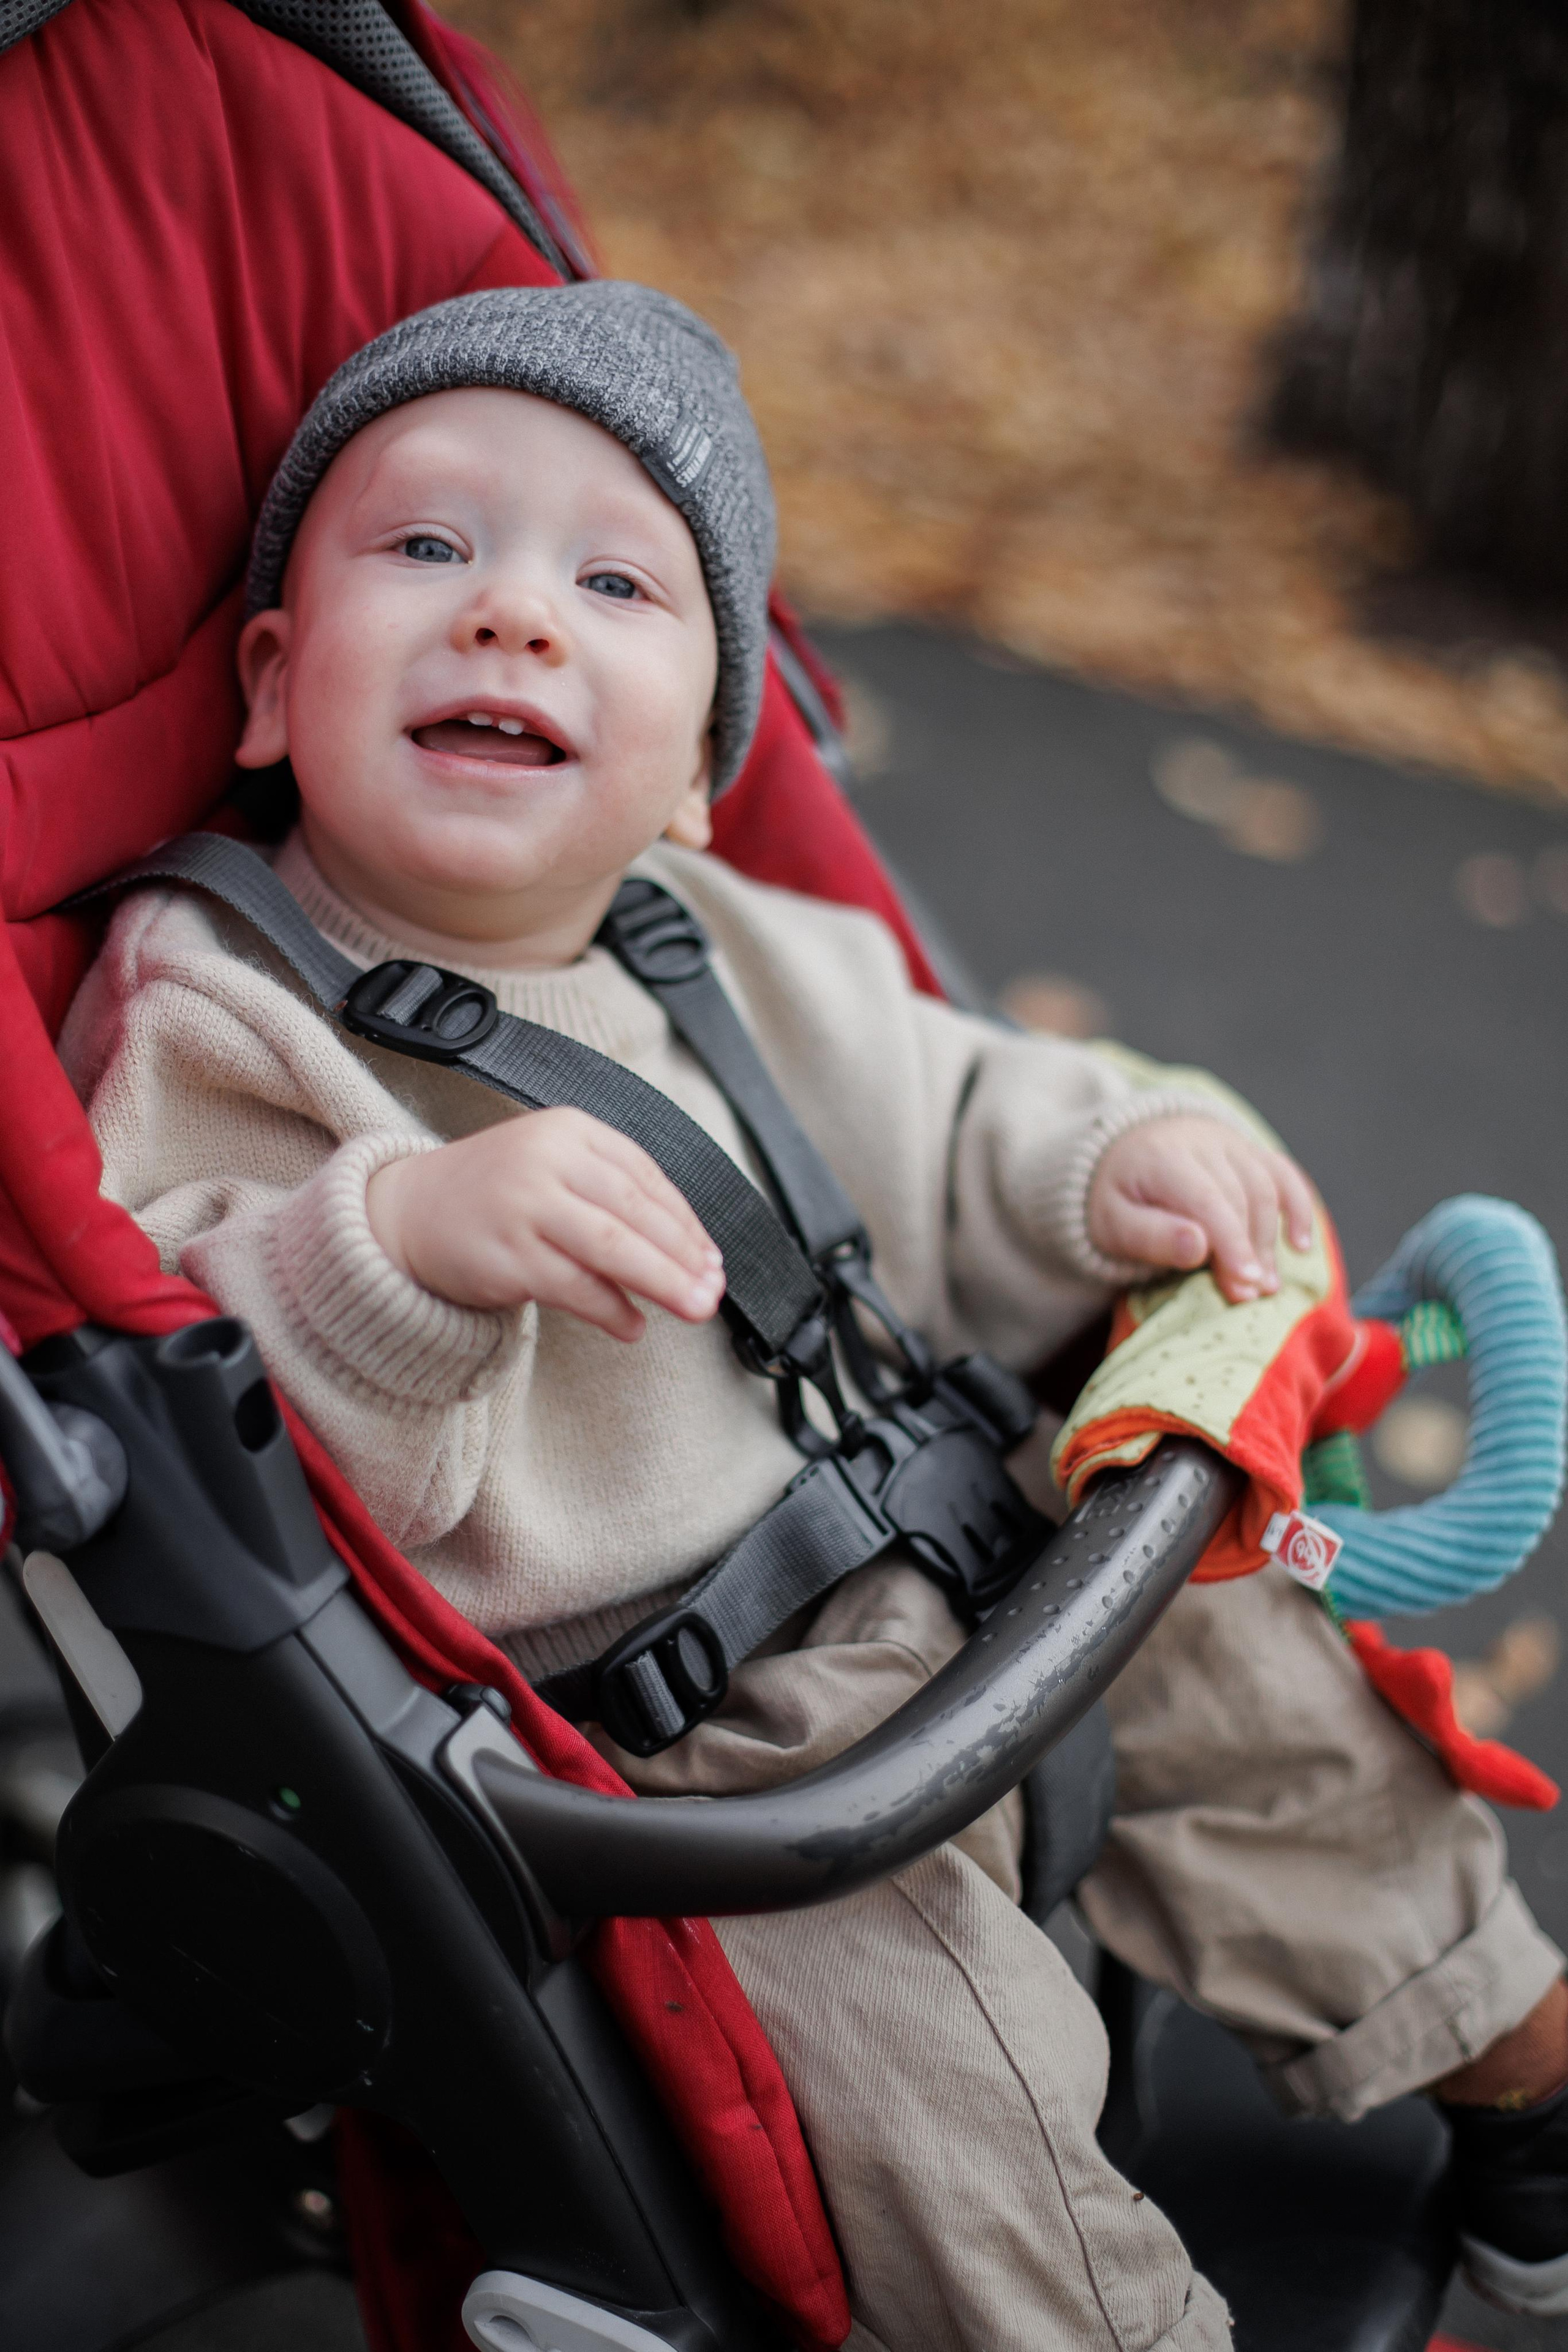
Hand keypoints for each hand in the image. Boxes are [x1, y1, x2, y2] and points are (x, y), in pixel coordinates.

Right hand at [366, 1108, 725, 1341]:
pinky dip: (610, 1308)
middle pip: (636, 1210)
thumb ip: (611, 1195)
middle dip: (684, 1255)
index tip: (711, 1258)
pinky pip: (573, 1285)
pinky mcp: (505, 1252)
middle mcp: (547, 1158)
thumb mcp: (552, 1168)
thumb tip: (688, 1251)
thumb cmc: (493, 1196)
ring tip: (695, 1308)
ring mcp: (524, 1203)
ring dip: (661, 1281)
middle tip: (714, 1289)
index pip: (646, 1176)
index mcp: (569, 1129)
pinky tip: (632, 1325)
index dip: (685, 1222)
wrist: (404, 1212)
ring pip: (612, 1245)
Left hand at [1087, 1115, 1314, 1303]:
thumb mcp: (1113, 1222)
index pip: (1209, 1200)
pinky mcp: (1247, 1150)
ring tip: (1268, 1284)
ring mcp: (1229, 1142)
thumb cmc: (1116, 1198)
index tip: (1244, 1286)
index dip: (1231, 1244)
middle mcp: (1202, 1141)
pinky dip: (1298, 1207)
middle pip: (1242, 1195)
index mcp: (1163, 1156)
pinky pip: (1282, 1173)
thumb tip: (1198, 1247)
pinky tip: (1300, 1245)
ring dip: (1271, 1238)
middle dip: (1249, 1250)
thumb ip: (1151, 1236)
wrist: (1119, 1153)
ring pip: (1266, 1187)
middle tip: (1249, 1297)